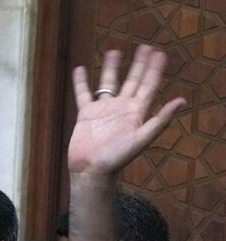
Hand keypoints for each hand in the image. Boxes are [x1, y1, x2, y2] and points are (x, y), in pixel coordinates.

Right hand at [68, 44, 185, 175]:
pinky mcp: (85, 114)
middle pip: (132, 81)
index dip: (154, 70)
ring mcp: (103, 110)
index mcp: (136, 112)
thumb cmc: (117, 158)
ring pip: (108, 84)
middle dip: (139, 64)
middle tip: (145, 47)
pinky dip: (81, 82)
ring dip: (112, 68)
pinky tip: (81, 70)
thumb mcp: (142, 138)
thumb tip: (182, 101)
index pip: (148, 86)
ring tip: (114, 51)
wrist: (92, 170)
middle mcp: (121, 108)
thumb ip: (160, 120)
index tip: (159, 54)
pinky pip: (83, 94)